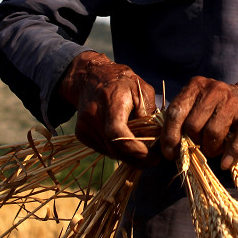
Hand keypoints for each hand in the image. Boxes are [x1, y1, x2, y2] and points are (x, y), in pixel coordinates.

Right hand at [60, 50, 156, 166]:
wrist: (89, 78)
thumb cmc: (121, 82)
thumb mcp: (141, 88)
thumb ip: (148, 111)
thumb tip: (155, 137)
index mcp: (110, 101)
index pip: (117, 133)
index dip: (134, 149)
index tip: (152, 155)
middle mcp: (93, 116)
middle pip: (115, 148)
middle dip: (137, 158)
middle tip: (155, 159)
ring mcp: (84, 127)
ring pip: (110, 152)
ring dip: (128, 155)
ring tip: (144, 148)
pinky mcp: (82, 134)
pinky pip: (104, 150)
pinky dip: (118, 150)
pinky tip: (126, 139)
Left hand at [160, 76, 237, 169]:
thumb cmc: (215, 107)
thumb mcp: (196, 104)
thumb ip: (181, 120)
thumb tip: (168, 149)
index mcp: (195, 86)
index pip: (176, 111)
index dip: (170, 135)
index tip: (169, 153)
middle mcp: (213, 90)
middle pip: (193, 125)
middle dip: (193, 142)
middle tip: (198, 146)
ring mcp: (232, 102)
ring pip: (212, 133)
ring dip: (210, 149)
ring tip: (212, 149)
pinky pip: (237, 141)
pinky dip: (230, 155)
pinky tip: (225, 164)